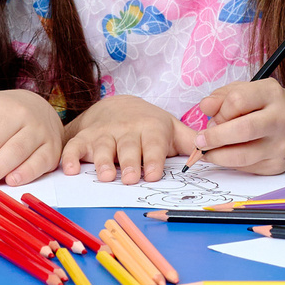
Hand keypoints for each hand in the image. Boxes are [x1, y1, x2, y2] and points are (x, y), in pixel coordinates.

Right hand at [60, 94, 199, 183]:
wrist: (115, 106)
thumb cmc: (149, 126)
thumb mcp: (171, 130)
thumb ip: (191, 142)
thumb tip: (215, 151)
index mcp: (151, 128)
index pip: (154, 144)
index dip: (154, 158)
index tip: (153, 174)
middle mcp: (127, 130)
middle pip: (128, 147)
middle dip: (130, 162)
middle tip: (132, 178)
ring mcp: (104, 134)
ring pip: (102, 147)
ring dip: (103, 161)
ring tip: (106, 176)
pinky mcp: (84, 138)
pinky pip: (75, 146)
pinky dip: (70, 157)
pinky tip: (70, 169)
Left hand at [189, 79, 284, 176]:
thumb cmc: (266, 106)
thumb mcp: (246, 91)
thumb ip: (222, 97)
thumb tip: (205, 107)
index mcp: (272, 94)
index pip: (237, 100)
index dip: (220, 111)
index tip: (212, 118)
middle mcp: (281, 119)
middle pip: (242, 130)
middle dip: (214, 138)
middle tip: (200, 141)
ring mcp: (282, 144)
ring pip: (241, 156)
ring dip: (217, 156)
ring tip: (207, 152)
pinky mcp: (278, 165)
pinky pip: (246, 168)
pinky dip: (231, 163)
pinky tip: (227, 155)